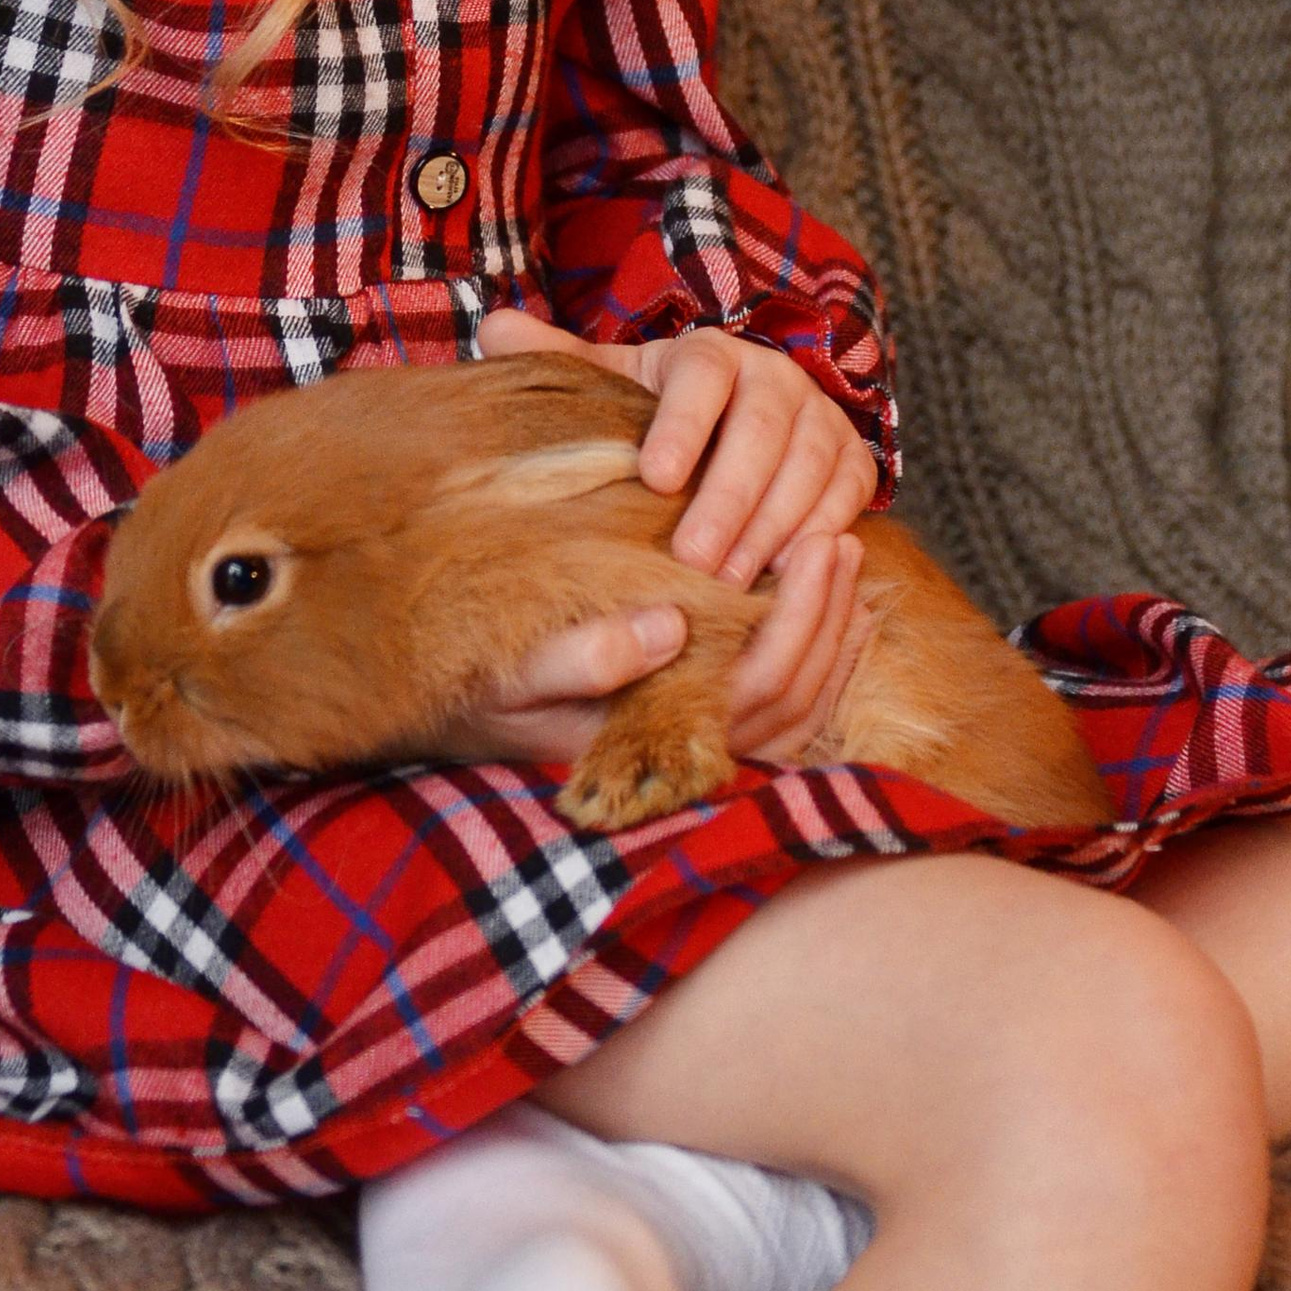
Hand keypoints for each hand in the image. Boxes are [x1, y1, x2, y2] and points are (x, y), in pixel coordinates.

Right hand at [437, 543, 866, 772]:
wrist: (452, 713)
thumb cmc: (477, 688)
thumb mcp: (510, 669)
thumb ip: (578, 657)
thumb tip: (666, 628)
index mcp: (655, 740)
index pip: (760, 688)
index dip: (798, 618)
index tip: (812, 542)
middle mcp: (687, 754)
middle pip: (793, 696)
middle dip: (825, 614)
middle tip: (836, 535)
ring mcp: (697, 747)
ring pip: (798, 704)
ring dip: (829, 628)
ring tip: (839, 551)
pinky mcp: (698, 726)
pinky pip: (784, 702)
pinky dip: (818, 651)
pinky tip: (828, 599)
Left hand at [479, 310, 878, 586]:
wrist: (737, 428)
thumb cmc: (657, 418)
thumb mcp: (611, 389)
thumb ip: (557, 363)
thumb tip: (492, 330)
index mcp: (710, 354)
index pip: (702, 376)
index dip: (682, 423)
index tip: (654, 477)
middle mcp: (775, 377)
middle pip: (760, 431)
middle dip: (729, 497)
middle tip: (692, 558)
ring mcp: (821, 420)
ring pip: (808, 468)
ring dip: (771, 527)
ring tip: (729, 582)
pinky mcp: (853, 464)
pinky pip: (845, 500)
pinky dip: (816, 540)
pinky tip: (782, 580)